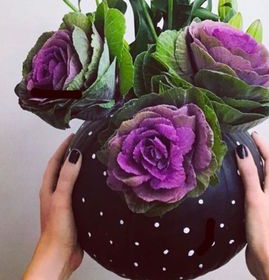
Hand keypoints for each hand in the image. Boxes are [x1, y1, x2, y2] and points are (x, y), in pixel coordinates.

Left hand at [23, 134, 82, 279]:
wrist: (61, 254)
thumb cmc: (57, 229)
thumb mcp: (61, 199)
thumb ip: (67, 177)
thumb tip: (75, 155)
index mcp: (49, 188)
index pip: (55, 161)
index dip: (63, 147)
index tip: (74, 136)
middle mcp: (56, 193)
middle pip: (62, 169)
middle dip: (72, 155)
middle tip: (85, 144)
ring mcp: (65, 202)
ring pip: (72, 180)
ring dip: (79, 169)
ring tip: (92, 159)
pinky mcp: (74, 210)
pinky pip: (80, 191)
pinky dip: (86, 183)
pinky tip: (96, 184)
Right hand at [235, 132, 268, 279]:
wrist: (267, 259)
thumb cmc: (264, 231)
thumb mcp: (254, 198)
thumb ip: (249, 175)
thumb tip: (243, 152)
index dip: (263, 146)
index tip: (253, 135)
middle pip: (268, 168)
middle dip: (259, 153)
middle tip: (247, 143)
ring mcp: (265, 203)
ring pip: (260, 179)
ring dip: (253, 167)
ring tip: (241, 159)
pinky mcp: (257, 213)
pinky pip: (253, 190)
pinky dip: (247, 182)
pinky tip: (236, 186)